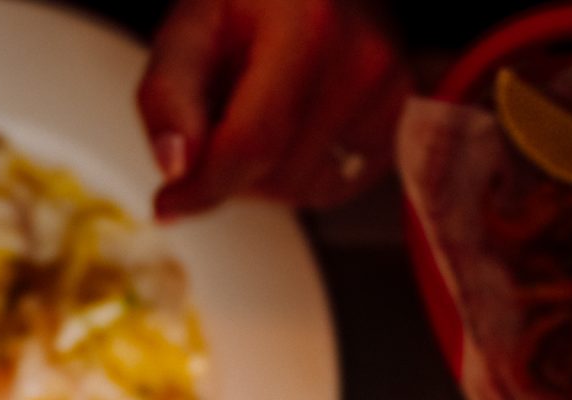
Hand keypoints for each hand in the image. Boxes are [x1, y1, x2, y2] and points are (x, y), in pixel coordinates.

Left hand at [138, 0, 410, 216]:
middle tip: (216, 119)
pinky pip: (337, 185)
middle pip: (279, 173)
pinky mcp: (404, 118)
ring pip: (306, 189)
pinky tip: (289, 126)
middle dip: (231, 172)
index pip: (253, 141)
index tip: (166, 206)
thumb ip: (170, 91)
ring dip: (264, 175)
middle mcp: (363, 61)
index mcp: (307, 24)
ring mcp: (394, 93)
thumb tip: (176, 168)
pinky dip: (300, 173)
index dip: (204, 186)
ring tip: (256, 112)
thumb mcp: (193, 21)